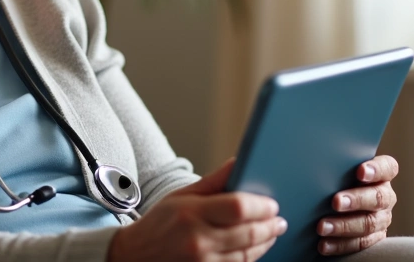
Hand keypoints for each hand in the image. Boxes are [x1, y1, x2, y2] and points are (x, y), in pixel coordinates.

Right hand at [107, 158, 287, 261]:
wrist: (134, 256)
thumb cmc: (160, 223)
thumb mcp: (182, 195)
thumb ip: (214, 181)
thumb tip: (239, 162)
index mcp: (192, 213)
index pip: (238, 207)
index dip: (261, 206)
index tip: (272, 204)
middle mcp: (198, 240)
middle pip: (249, 233)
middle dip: (270, 226)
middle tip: (279, 220)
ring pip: (247, 254)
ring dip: (265, 243)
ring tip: (272, 233)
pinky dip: (250, 257)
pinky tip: (255, 248)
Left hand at [316, 155, 398, 255]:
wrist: (338, 202)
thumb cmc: (338, 179)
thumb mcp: (340, 170)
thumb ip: (337, 166)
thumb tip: (313, 159)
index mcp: (382, 175)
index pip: (387, 168)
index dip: (376, 170)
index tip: (360, 171)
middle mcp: (386, 196)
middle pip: (378, 197)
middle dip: (356, 200)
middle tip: (335, 202)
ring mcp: (381, 218)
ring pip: (368, 223)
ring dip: (344, 226)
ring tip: (322, 226)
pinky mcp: (374, 237)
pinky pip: (360, 243)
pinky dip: (340, 244)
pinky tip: (324, 244)